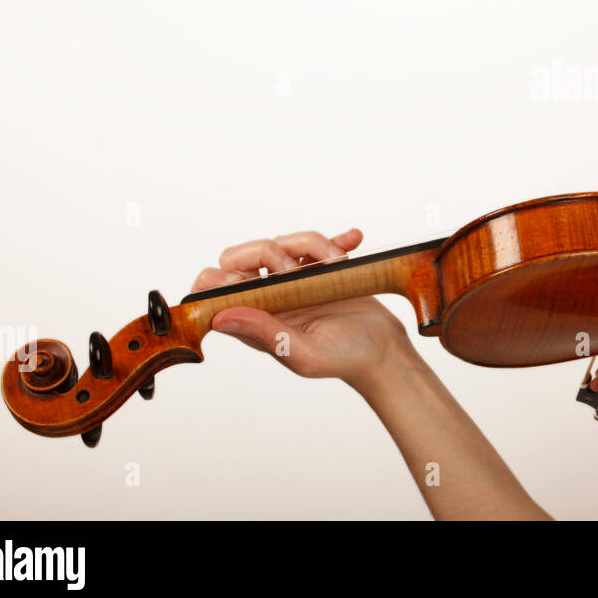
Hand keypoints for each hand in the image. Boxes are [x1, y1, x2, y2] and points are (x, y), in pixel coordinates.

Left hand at [192, 228, 414, 382]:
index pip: (213, 291)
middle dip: (264, 252)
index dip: (217, 279)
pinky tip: (352, 241)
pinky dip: (336, 238)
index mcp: (254, 320)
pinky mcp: (320, 268)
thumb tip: (219, 318)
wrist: (384, 349)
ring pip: (282, 243)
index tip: (244, 280)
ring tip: (336, 263)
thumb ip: (264, 334)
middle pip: (243, 257)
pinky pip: (318, 242)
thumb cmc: (344, 359)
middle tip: (292, 270)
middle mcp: (269, 297)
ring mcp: (294, 280)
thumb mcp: (303, 354)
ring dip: (311, 244)